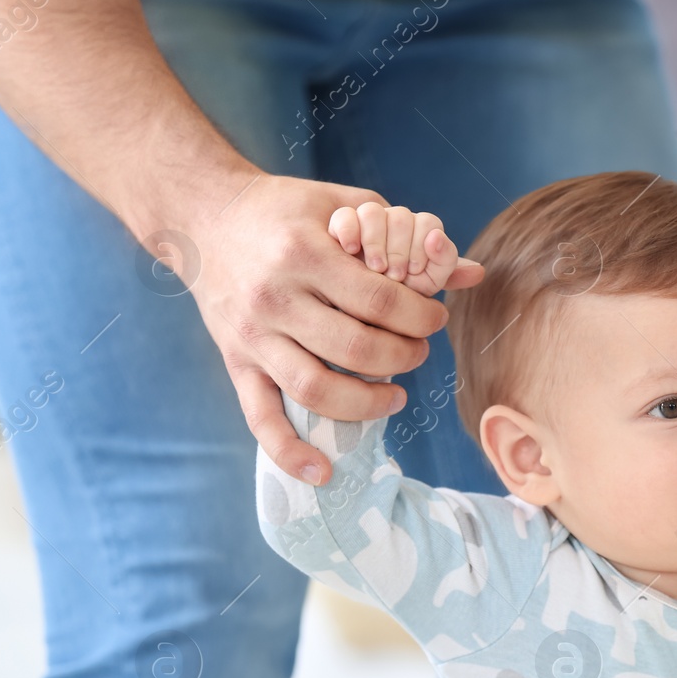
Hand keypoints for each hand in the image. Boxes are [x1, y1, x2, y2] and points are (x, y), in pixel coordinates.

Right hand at [179, 173, 475, 486]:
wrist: (203, 214)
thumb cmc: (286, 210)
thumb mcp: (345, 204)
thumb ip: (407, 235)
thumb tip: (473, 272)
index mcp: (305, 254)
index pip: (380, 302)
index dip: (421, 316)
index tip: (436, 318)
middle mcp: (275, 298)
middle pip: (356, 350)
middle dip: (403, 358)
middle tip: (419, 352)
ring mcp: (253, 336)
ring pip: (315, 389)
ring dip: (366, 405)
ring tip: (395, 397)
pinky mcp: (235, 362)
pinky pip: (260, 418)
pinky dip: (289, 453)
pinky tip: (322, 473)